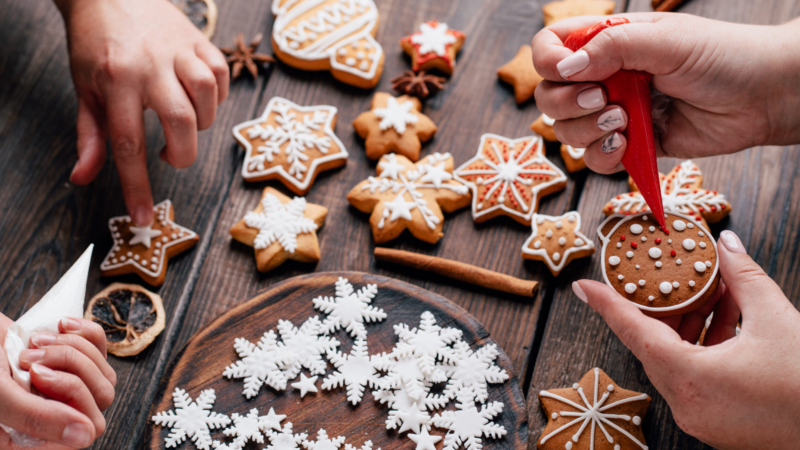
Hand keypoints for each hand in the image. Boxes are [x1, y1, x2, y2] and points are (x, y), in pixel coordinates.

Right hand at [0, 314, 115, 448]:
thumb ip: (36, 417)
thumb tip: (85, 437)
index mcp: (33, 440)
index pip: (88, 429)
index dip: (71, 394)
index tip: (35, 373)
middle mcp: (56, 421)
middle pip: (103, 397)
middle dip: (70, 365)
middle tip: (30, 356)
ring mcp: (69, 393)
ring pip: (105, 373)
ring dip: (72, 348)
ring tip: (33, 341)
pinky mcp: (75, 365)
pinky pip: (102, 348)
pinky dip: (83, 332)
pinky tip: (59, 326)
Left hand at [56, 0, 229, 224]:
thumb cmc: (96, 46)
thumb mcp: (84, 91)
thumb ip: (90, 136)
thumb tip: (84, 178)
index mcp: (115, 81)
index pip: (128, 144)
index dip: (137, 185)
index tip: (143, 218)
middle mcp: (150, 65)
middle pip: (181, 122)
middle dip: (182, 154)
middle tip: (169, 156)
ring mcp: (178, 50)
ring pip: (207, 96)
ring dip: (202, 121)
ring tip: (185, 122)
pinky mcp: (199, 39)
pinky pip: (221, 75)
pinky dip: (217, 96)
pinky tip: (200, 98)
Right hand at [531, 14, 799, 173]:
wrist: (764, 97)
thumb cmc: (723, 57)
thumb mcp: (666, 41)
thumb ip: (612, 48)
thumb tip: (564, 68)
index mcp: (608, 42)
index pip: (551, 47)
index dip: (547, 61)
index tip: (568, 73)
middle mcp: (605, 77)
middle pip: (549, 95)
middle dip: (567, 103)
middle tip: (602, 100)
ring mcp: (614, 112)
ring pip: (566, 131)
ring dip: (587, 131)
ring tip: (623, 122)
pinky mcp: (631, 145)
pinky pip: (594, 159)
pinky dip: (602, 156)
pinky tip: (627, 144)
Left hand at [571, 230, 799, 448]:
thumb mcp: (777, 320)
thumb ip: (744, 277)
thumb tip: (727, 244)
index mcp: (691, 378)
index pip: (634, 332)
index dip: (608, 305)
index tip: (583, 286)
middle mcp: (688, 404)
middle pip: (656, 346)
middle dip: (665, 309)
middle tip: (669, 278)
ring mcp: (702, 418)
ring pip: (677, 362)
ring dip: (690, 327)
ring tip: (714, 294)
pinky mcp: (719, 425)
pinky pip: (696, 379)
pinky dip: (704, 350)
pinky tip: (728, 322)